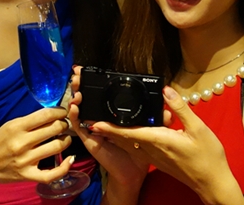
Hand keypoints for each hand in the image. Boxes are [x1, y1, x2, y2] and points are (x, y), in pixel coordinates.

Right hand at [0, 107, 74, 186]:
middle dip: (64, 124)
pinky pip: (51, 174)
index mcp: (17, 127)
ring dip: (66, 140)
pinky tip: (69, 159)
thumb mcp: (10, 125)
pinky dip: (64, 167)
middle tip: (64, 124)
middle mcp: (22, 143)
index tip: (63, 111)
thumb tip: (52, 114)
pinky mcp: (27, 175)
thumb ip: (30, 121)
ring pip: (56, 147)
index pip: (46, 115)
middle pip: (54, 129)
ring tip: (65, 138)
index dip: (59, 111)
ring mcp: (25, 161)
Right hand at [68, 67, 148, 198]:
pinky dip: (75, 117)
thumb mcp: (151, 135)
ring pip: (81, 110)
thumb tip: (168, 111)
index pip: (103, 96)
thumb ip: (159, 122)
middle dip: (81, 85)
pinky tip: (75, 108)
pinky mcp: (90, 140)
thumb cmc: (140, 154)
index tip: (89, 70)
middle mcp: (102, 120)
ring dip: (76, 97)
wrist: (132, 174)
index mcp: (114, 116)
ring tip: (77, 88)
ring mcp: (94, 129)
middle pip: (88, 98)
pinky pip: (79, 127)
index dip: (95, 83)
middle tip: (78, 73)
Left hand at [89, 86, 240, 203]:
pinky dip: (129, 139)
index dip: (110, 127)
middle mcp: (152, 150)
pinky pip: (138, 148)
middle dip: (108, 128)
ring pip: (130, 143)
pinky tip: (129, 132)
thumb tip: (166, 90)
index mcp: (159, 141)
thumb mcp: (198, 128)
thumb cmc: (207, 157)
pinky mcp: (159, 160)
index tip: (94, 121)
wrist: (212, 183)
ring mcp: (155, 157)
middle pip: (125, 138)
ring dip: (117, 134)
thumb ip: (180, 108)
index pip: (128, 132)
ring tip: (104, 122)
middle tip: (94, 117)